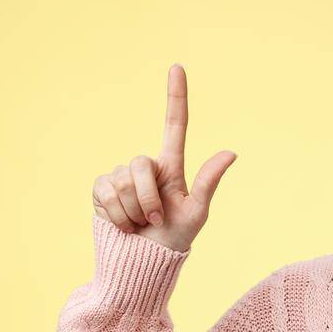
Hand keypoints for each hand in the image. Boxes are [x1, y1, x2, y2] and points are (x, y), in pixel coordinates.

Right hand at [90, 63, 236, 253]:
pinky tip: (123, 225)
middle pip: (141, 164)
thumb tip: (232, 152)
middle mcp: (144, 167)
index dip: (176, 97)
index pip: (174, 126)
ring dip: (134, 212)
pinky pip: (106, 194)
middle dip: (148, 199)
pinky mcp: (100, 189)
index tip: (177, 67)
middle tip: (155, 220)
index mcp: (171, 167)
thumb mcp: (196, 213)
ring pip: (123, 183)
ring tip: (140, 224)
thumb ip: (208, 182)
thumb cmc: (174, 240)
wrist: (143, 264)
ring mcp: (120, 176)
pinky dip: (118, 216)